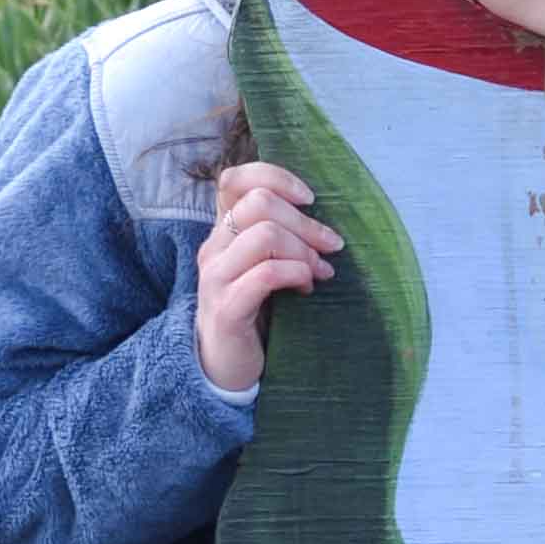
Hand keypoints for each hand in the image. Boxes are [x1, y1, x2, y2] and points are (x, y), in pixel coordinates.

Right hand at [196, 160, 339, 394]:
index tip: (309, 199)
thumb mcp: (266, 265)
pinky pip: (267, 274)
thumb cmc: (256, 311)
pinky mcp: (226, 307)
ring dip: (304, 251)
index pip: (234, 180)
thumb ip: (282, 237)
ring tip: (319, 273)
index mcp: (223, 232)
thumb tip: (325, 217)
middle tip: (331, 246)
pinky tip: (306, 289)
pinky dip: (297, 275)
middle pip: (259, 202)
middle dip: (305, 222)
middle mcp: (213, 247)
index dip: (275, 177)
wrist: (226, 366)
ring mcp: (215, 276)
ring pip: (264, 234)